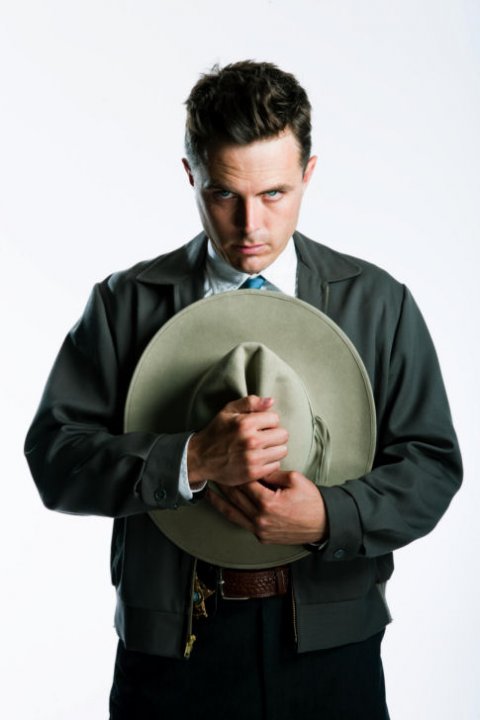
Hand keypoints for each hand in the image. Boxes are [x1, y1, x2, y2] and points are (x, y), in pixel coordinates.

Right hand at [187, 395, 288, 487]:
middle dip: (275, 434)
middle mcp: (251, 440)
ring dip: (275, 449)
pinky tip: (259, 459)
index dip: (268, 421)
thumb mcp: (228, 411)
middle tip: (264, 437)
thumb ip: (250, 402)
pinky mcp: (253, 473)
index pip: (275, 418)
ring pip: (282, 451)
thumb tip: (271, 401)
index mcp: (245, 423)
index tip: (261, 426)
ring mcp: (253, 458)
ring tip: (262, 448)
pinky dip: (270, 462)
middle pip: (283, 435)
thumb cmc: (216, 432)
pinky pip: (275, 465)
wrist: (201, 457)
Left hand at [207, 470, 327, 544]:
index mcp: (267, 503)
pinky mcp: (261, 537)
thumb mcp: (294, 479)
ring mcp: (260, 530)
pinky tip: (224, 507)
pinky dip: (232, 514)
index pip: (245, 483)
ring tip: (207, 493)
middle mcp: (260, 519)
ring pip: (233, 514)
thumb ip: (272, 473)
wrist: (323, 524)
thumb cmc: (311, 501)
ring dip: (219, 503)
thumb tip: (256, 466)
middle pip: (235, 498)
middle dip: (224, 484)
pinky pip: (242, 524)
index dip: (236, 471)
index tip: (228, 462)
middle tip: (213, 474)